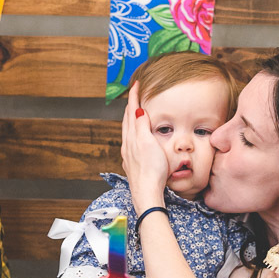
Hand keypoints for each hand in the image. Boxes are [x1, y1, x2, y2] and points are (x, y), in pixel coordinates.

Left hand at [121, 81, 169, 209]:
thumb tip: (137, 110)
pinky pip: (130, 141)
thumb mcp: (148, 143)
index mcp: (132, 137)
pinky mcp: (132, 163)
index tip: (136, 84)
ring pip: (127, 131)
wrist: (147, 193)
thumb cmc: (151, 170)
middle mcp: (128, 144)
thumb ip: (142, 126)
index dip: (134, 97)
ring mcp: (129, 154)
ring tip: (134, 111)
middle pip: (127, 120)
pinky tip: (135, 137)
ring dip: (130, 118)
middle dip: (131, 105)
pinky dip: (132, 132)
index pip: (132, 111)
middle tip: (135, 93)